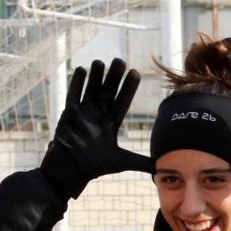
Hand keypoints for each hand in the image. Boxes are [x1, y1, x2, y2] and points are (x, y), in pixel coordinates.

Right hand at [40, 58, 153, 198]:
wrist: (71, 170)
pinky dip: (76, 83)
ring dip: (96, 76)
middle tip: (119, 60)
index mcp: (110, 124)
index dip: (128, 88)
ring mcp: (83, 114)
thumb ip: (141, 162)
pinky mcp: (69, 114)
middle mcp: (97, 116)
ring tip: (100, 61)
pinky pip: (73, 95)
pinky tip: (80, 69)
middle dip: (113, 77)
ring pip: (91, 90)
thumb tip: (161, 169)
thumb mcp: (122, 162)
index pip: (122, 101)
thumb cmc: (94, 167)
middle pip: (107, 91)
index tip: (135, 73)